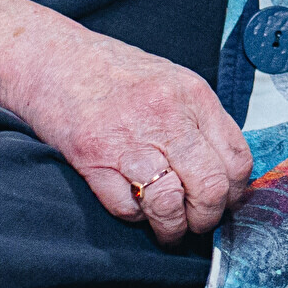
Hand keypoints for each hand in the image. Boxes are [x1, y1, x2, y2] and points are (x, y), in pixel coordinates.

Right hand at [3, 28, 253, 244]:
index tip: (226, 202)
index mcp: (192, 95)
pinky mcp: (91, 160)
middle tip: (198, 223)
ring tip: (169, 228)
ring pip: (169, 205)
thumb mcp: (171, 81)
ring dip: (173, 228)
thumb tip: (225, 171)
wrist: (50, 58)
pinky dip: (134, 218)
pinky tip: (134, 206)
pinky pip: (126, 209)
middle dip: (208, 217)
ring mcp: (127, 139)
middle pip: (210, 187)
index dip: (236, 192)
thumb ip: (200, 121)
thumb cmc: (112, 73)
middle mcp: (165, 116)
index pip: (237, 159)